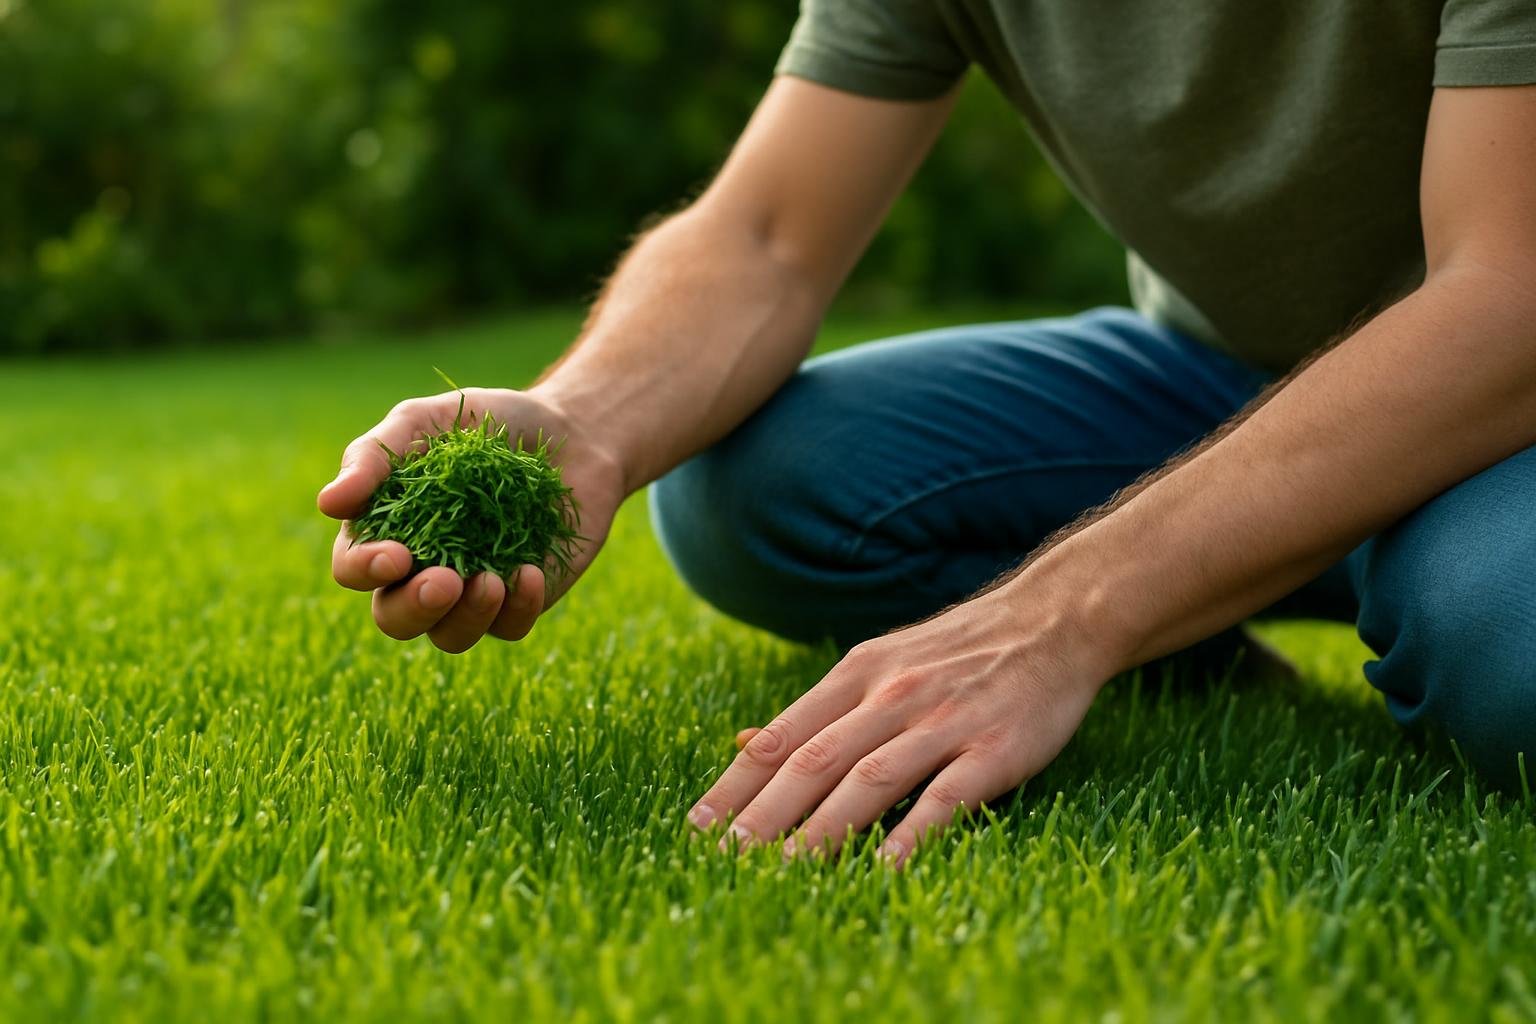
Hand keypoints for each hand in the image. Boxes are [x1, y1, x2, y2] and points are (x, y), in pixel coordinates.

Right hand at [317, 386, 625, 652]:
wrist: (572, 429)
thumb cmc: (488, 422)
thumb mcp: (425, 421)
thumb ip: (374, 457)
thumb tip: (327, 504)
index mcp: (387, 531)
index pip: (354, 568)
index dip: (364, 569)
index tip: (396, 554)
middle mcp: (422, 570)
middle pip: (394, 618)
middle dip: (413, 608)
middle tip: (444, 582)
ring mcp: (472, 591)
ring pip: (450, 637)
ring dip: (466, 617)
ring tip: (493, 580)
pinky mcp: (521, 600)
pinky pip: (509, 627)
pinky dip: (518, 608)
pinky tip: (530, 573)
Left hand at [689, 578, 1111, 865]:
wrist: (1054, 619)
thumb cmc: (958, 652)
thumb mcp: (879, 663)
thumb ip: (818, 710)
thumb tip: (742, 743)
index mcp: (857, 675)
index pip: (782, 737)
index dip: (737, 785)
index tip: (697, 828)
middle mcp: (891, 696)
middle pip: (814, 761)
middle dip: (764, 816)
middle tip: (724, 862)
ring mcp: (942, 722)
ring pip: (868, 781)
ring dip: (822, 831)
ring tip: (783, 874)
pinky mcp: (994, 749)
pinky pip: (945, 798)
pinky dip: (910, 835)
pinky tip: (882, 871)